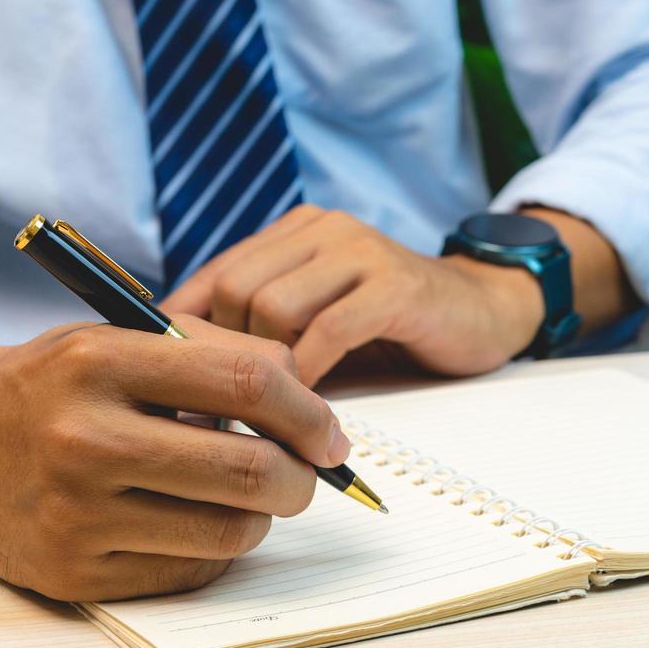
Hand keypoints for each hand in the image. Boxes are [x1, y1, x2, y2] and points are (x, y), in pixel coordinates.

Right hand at [0, 315, 349, 600]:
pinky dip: (212, 550)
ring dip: (260, 516)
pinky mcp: (69, 572)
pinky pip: (186, 572)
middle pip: (246, 470)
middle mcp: (83, 438)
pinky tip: (195, 521)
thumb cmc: (51, 381)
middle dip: (300, 477)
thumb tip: (308, 399)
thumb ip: (213, 352)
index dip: (308, 411)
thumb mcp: (119, 336)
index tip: (329, 433)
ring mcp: (74, 513)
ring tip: (247, 495)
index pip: (246, 382)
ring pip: (226, 531)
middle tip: (304, 474)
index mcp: (101, 360)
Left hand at [162, 206, 543, 384]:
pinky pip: (328, 331)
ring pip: (275, 306)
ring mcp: (360, 251)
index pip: (215, 272)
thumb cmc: (390, 326)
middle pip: (235, 286)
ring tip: (263, 417)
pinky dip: (308, 376)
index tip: (165, 385)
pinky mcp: (395, 284)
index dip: (183, 330)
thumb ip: (267, 330)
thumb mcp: (317, 320)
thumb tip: (188, 379)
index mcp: (295, 232)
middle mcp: (322, 230)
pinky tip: (307, 411)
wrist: (482, 311)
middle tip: (218, 414)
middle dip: (222, 355)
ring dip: (264, 371)